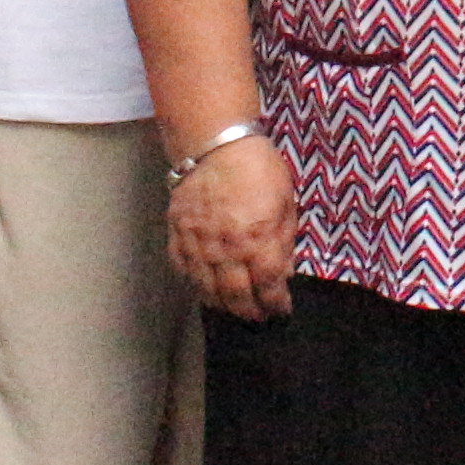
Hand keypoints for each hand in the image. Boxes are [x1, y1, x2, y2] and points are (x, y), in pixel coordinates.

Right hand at [165, 133, 298, 321]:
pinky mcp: (178, 234)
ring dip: (222, 305)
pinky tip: (205, 290)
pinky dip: (195, 285)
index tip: (280, 311)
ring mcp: (199, 243)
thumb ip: (284, 240)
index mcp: (258, 239)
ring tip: (232, 310)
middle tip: (257, 319)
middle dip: (249, 312)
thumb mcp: (285, 203)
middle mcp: (227, 248)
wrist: (217, 145)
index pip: (268, 285)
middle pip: (236, 295)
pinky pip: (183, 269)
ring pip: (207, 289)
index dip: (275, 304)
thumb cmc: (258, 169)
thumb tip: (285, 272)